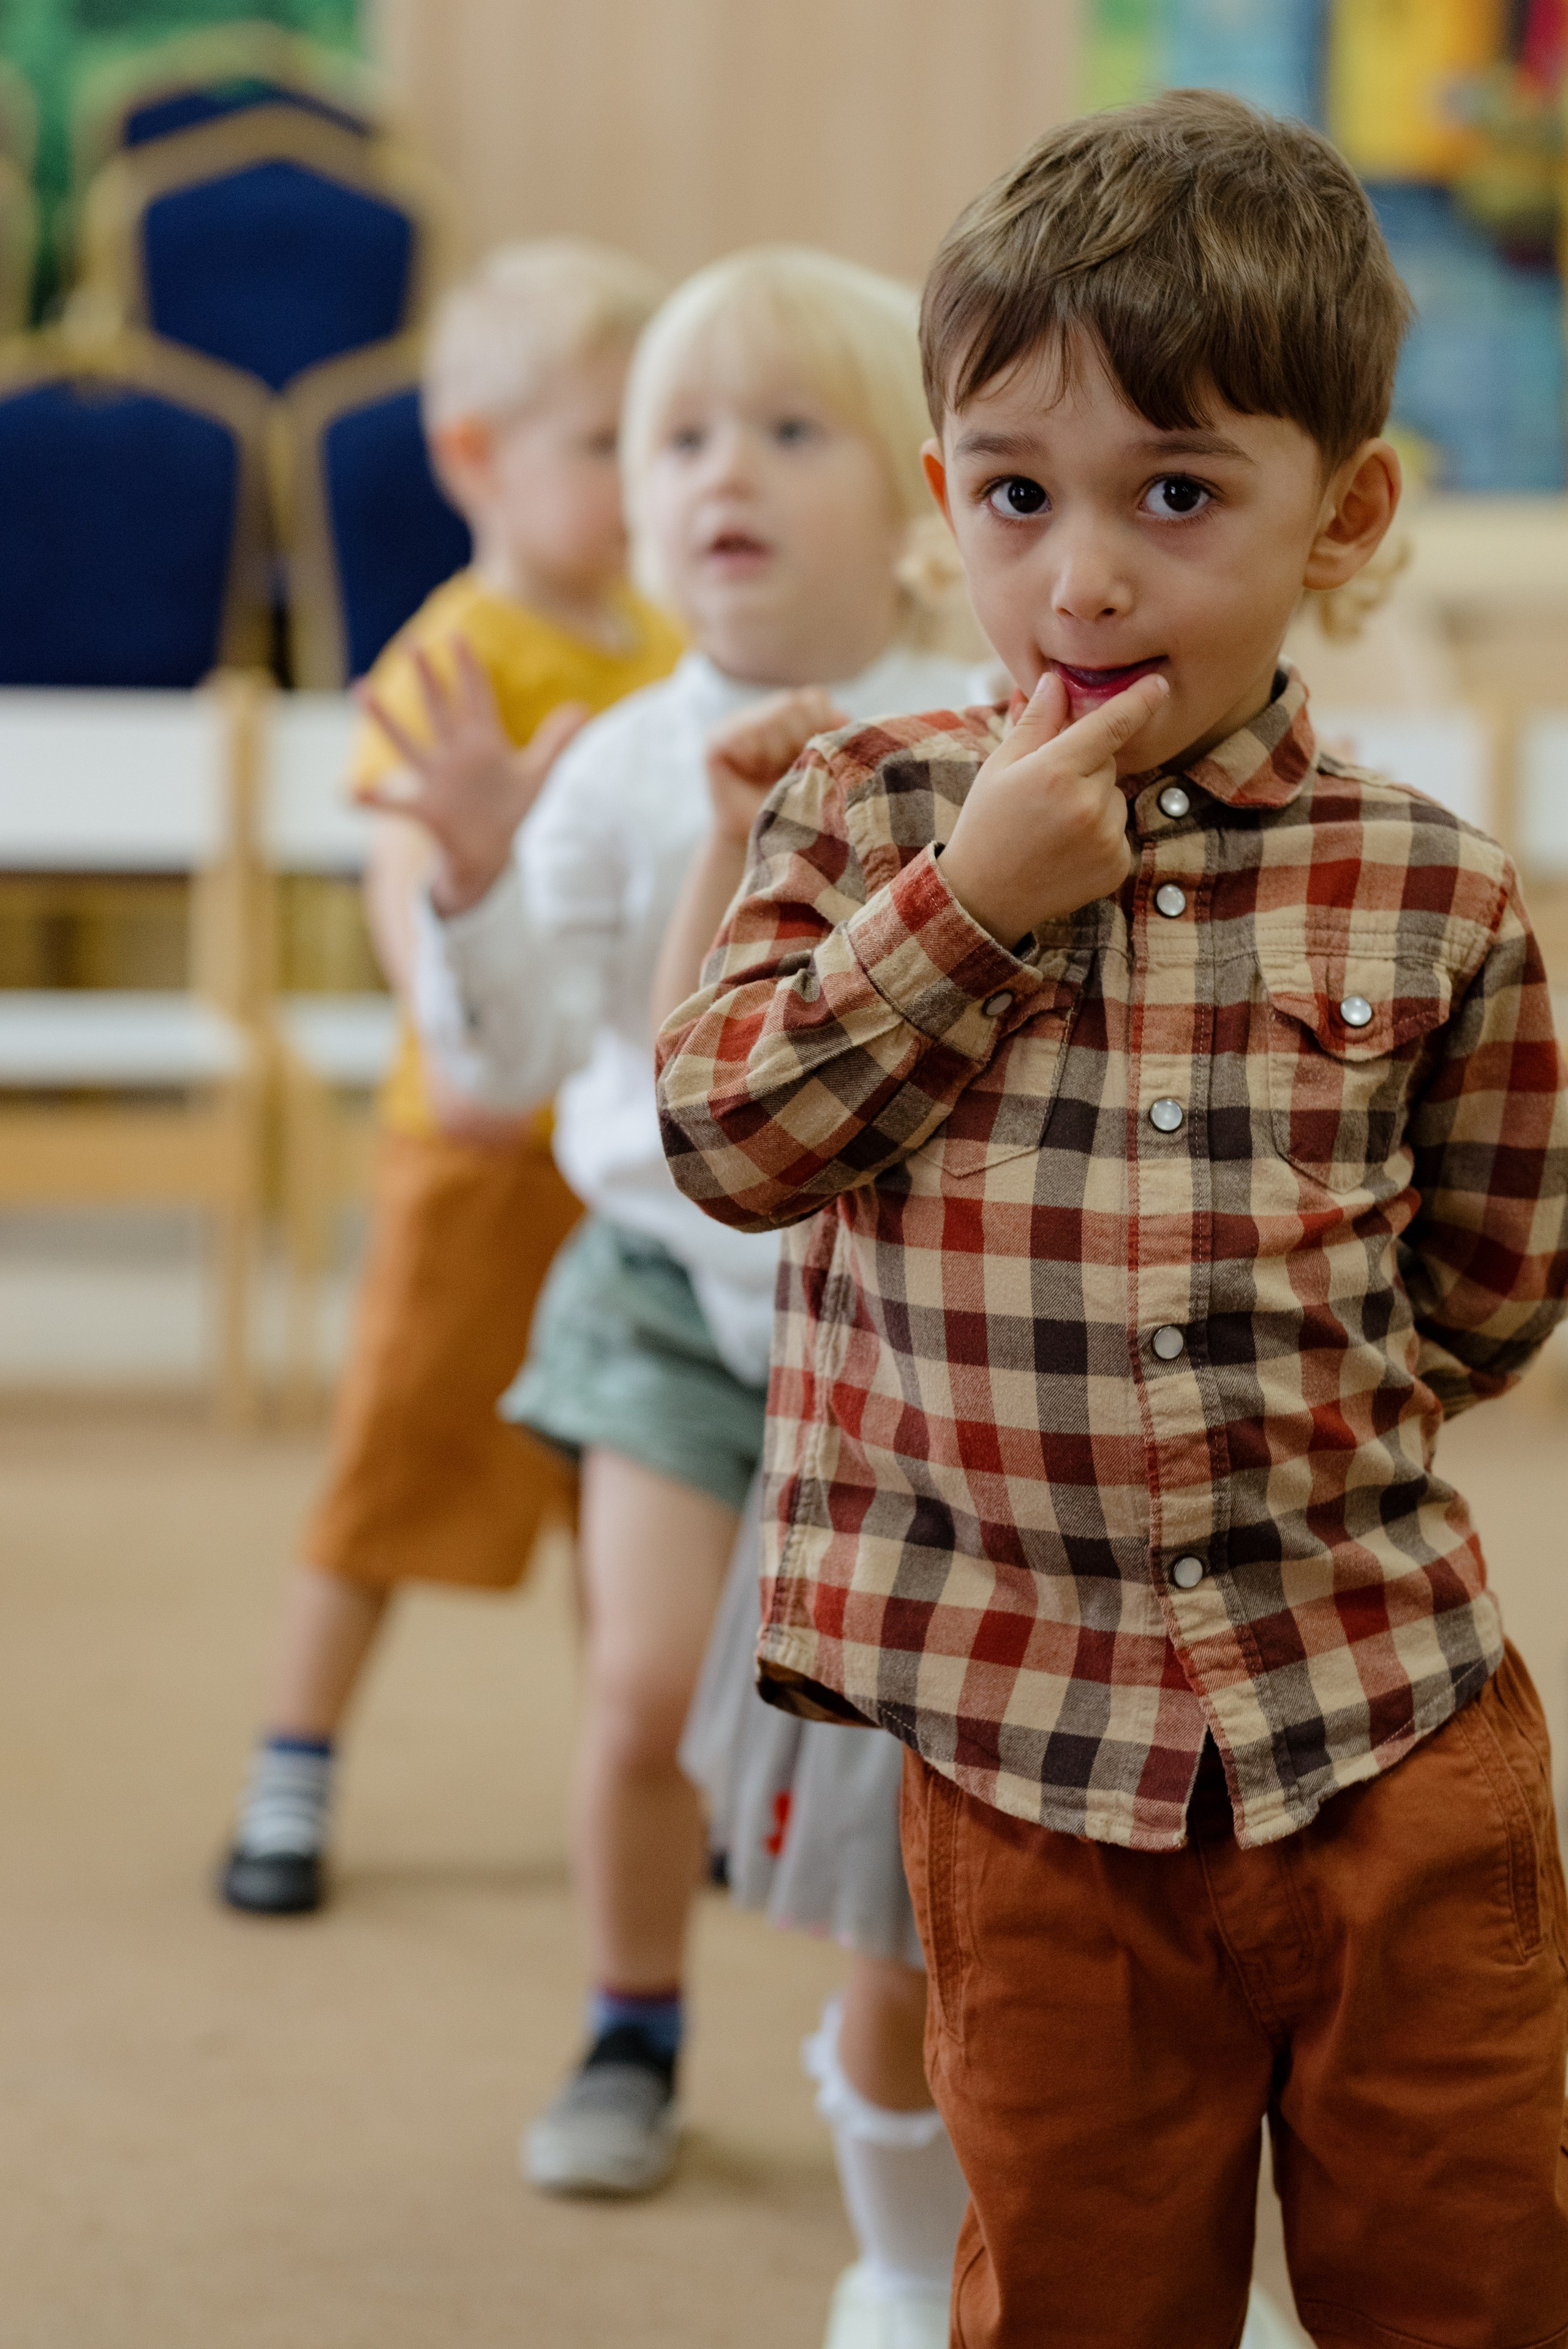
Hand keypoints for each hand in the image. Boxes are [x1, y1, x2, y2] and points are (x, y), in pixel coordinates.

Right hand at [357, 638, 588, 915]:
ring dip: (385, 719)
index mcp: (482, 744)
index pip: (475, 698)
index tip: (457, 636)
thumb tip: (582, 707)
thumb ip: (556, 741)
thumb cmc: (512, 813)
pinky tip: (349, 792)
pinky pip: (395, 804)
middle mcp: (455, 756)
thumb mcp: (538, 775)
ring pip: (408, 744)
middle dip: (428, 677)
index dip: (468, 668)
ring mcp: (437, 781)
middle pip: (440, 709)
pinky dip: (373, 799)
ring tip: (361, 690)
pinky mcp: (427, 810)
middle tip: (412, 643)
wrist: (494, 856)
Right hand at [704, 687, 846, 846]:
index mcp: (792, 717)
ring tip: (770, 774)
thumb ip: (833, 739)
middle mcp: (762, 714)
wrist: (769, 844)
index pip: (815, 699)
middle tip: (790, 768)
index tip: (819, 758)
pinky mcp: (715, 742)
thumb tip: (840, 716)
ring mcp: (735, 724)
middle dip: (800, 740)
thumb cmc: (801, 807)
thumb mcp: (824, 769)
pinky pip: (744, 735)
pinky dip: (755, 757)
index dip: (823, 725)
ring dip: (777, 752)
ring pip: (770, 718)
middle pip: (792, 704)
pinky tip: (752, 774)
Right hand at [939, 669, 1168, 942]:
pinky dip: (1101, 832)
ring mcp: (1106, 838)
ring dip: (1095, 800)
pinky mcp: (1117, 864)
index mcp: (1055, 772)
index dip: (1137, 701)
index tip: (1159, 684)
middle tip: (1047, 790)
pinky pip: (1120, 829)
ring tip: (1055, 824)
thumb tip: (1056, 681)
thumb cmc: (988, 823)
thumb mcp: (1001, 766)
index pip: (1110, 725)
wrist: (985, 896)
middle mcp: (1087, 805)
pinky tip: (1067, 847)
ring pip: (1117, 796)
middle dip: (1086, 765)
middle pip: (1109, 761)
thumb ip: (1035, 722)